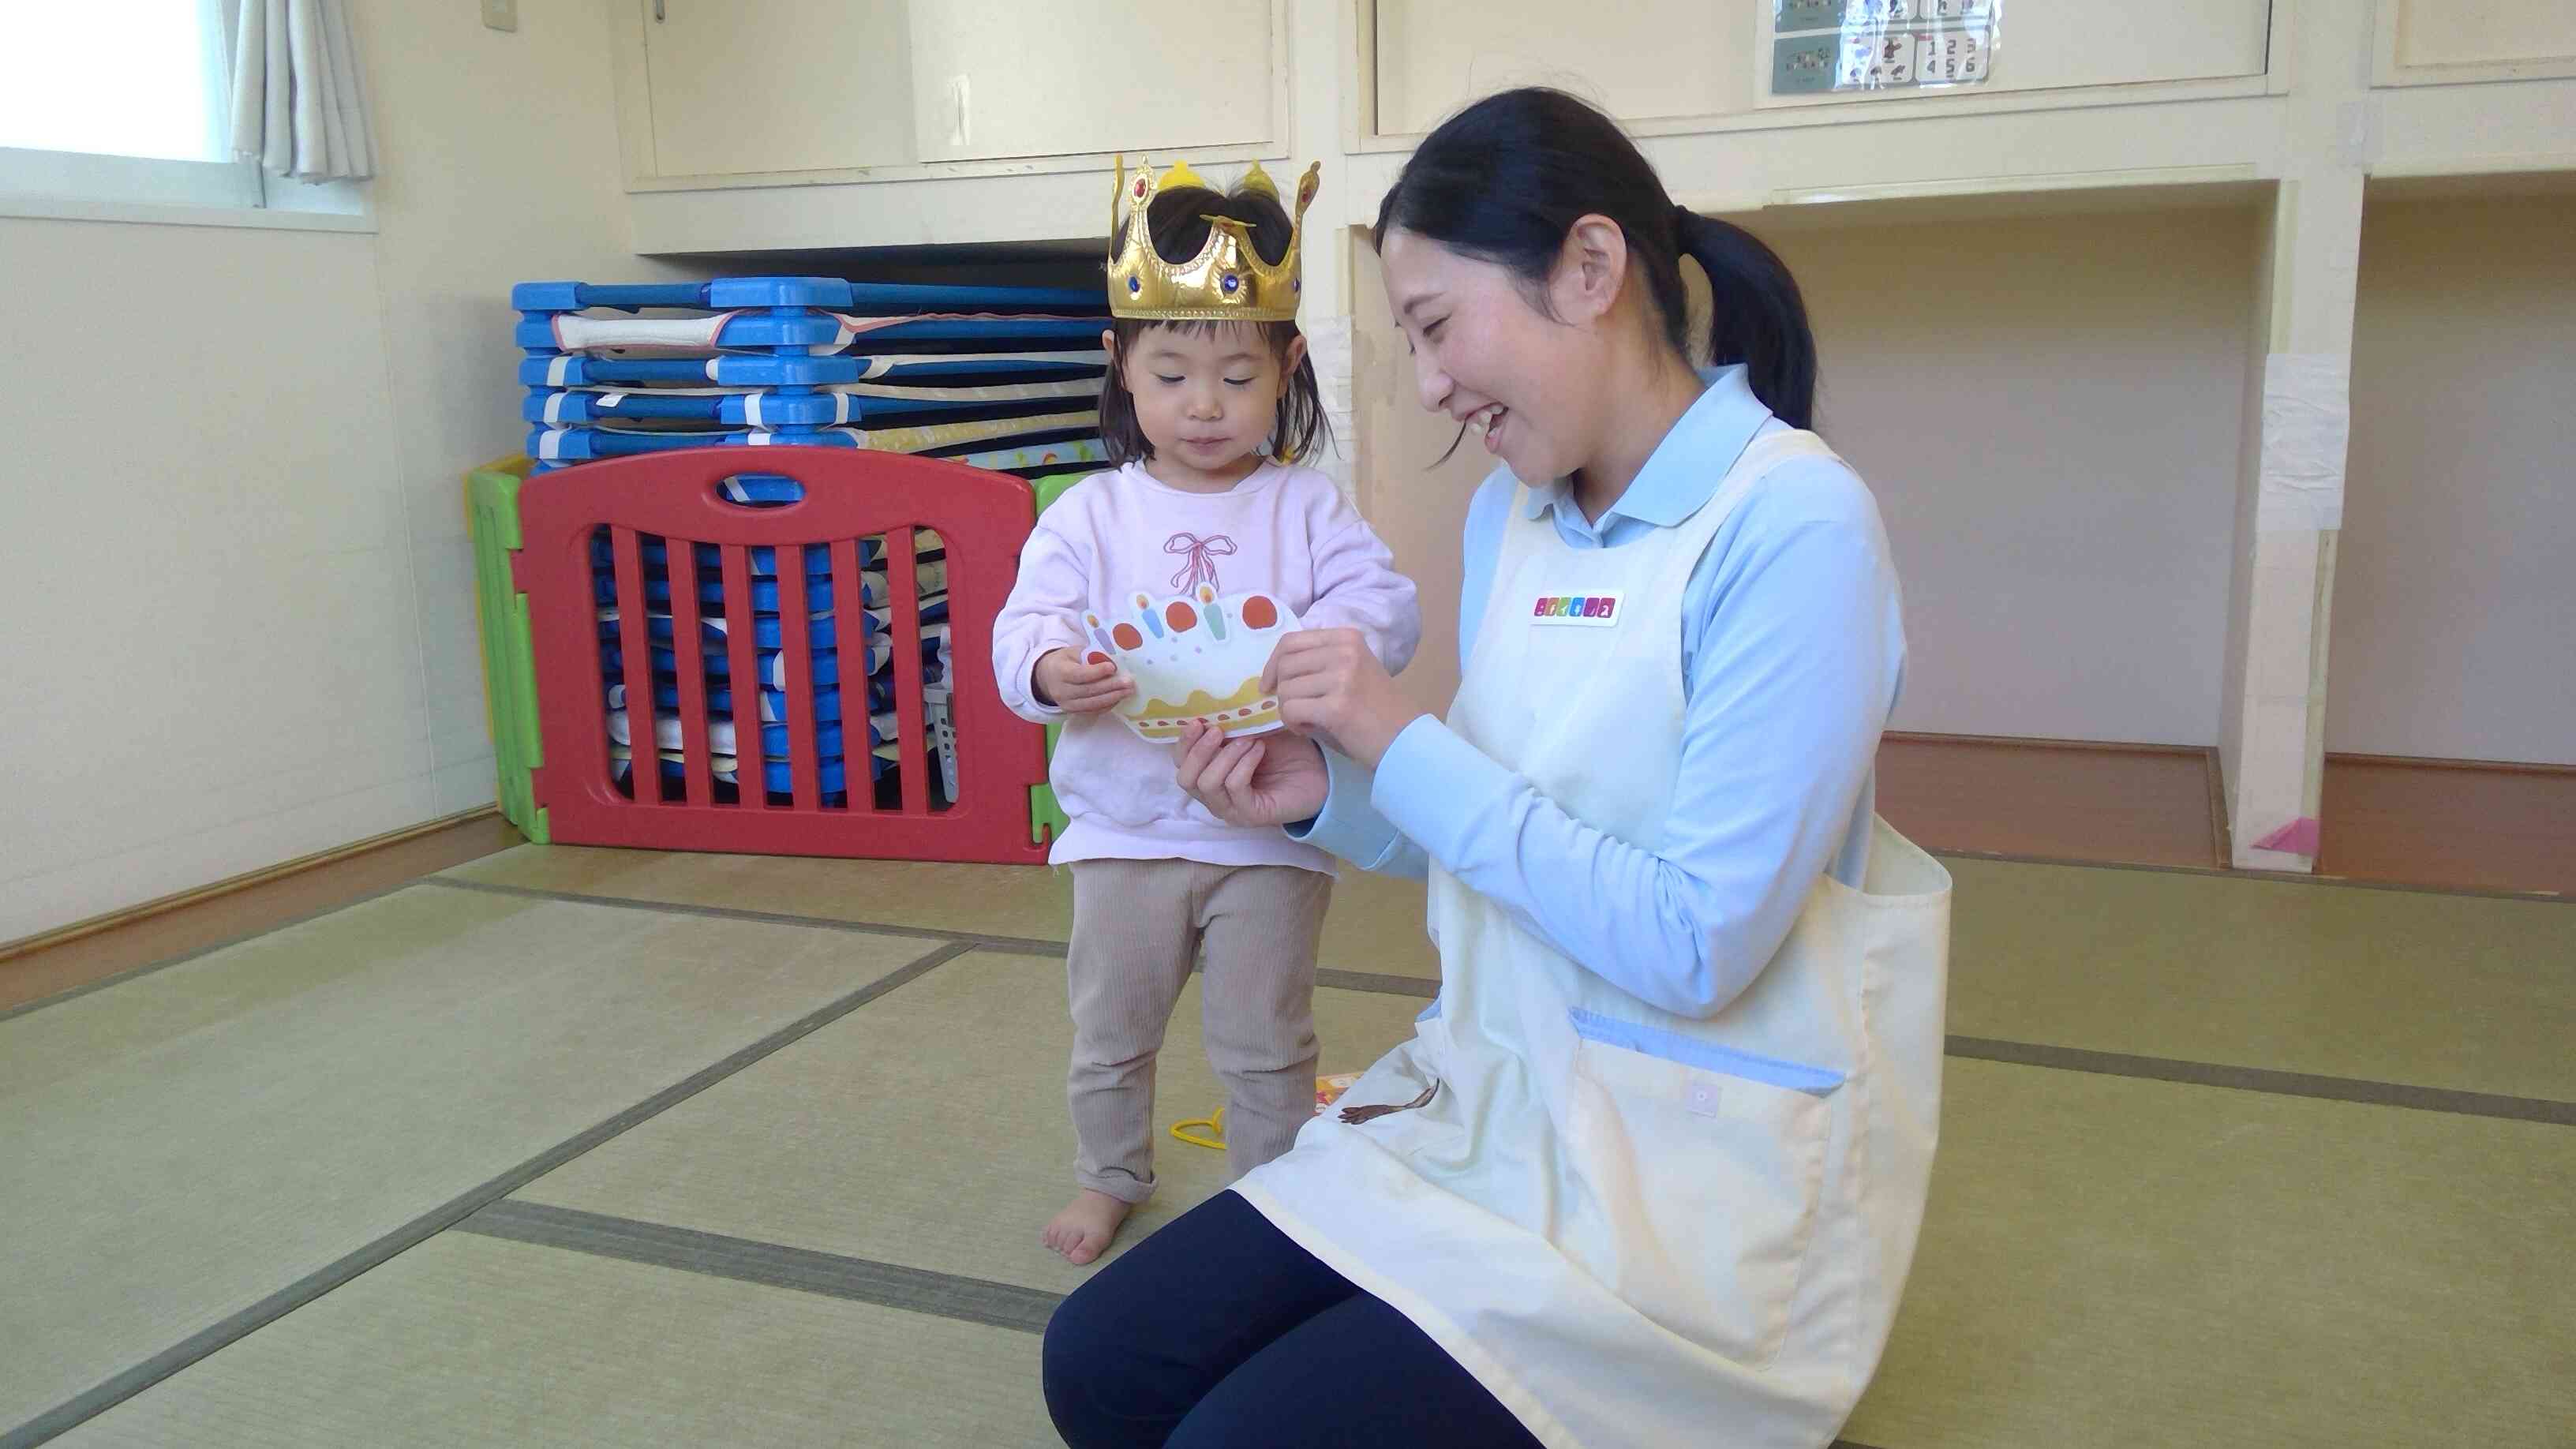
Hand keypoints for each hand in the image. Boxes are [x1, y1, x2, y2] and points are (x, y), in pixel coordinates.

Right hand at [1033, 648, 1133, 713]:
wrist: (1048, 677)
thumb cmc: (1065, 661)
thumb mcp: (1073, 652)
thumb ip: (1090, 655)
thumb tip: (1113, 659)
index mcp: (1059, 672)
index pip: (1079, 674)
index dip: (1096, 672)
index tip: (1113, 667)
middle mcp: (1061, 691)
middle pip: (1089, 690)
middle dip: (1111, 687)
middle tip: (1129, 682)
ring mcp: (1067, 704)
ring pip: (1092, 703)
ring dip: (1113, 698)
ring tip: (1129, 691)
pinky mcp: (1074, 712)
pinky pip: (1093, 711)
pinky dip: (1108, 705)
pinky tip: (1119, 697)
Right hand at [1175, 720, 1328, 826]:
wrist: (1320, 772)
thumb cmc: (1284, 750)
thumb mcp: (1252, 729)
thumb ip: (1229, 722)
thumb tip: (1210, 703)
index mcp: (1209, 774)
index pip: (1180, 764)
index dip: (1183, 743)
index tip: (1198, 721)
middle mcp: (1214, 796)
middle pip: (1185, 779)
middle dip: (1199, 751)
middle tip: (1218, 731)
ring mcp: (1231, 809)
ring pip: (1207, 784)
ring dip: (1226, 755)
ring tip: (1249, 739)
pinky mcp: (1250, 815)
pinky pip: (1235, 787)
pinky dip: (1244, 763)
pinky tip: (1260, 750)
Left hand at [1264, 629, 1417, 767]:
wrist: (1405, 739)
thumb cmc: (1375, 710)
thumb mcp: (1351, 671)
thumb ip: (1319, 662)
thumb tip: (1272, 671)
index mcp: (1347, 638)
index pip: (1291, 640)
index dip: (1273, 663)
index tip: (1269, 684)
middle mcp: (1345, 651)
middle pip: (1285, 665)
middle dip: (1281, 691)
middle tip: (1297, 709)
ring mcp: (1342, 677)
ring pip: (1285, 690)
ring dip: (1289, 710)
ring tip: (1309, 721)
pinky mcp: (1337, 707)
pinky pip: (1291, 711)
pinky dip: (1294, 724)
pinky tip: (1309, 730)